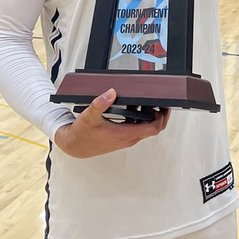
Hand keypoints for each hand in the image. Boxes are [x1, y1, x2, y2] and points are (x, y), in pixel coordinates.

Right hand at [53, 88, 170, 158]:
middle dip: (160, 115)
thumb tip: (110, 92)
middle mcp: (128, 139)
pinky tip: (134, 107)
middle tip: (161, 101)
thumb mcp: (89, 116)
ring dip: (151, 116)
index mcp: (125, 134)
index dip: (162, 117)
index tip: (165, 106)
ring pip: (146, 129)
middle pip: (153, 129)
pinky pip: (138, 129)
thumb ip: (99, 103)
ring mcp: (126, 139)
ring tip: (149, 101)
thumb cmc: (81, 133)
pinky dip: (141, 119)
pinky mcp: (121, 138)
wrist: (74, 146)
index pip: (153, 128)